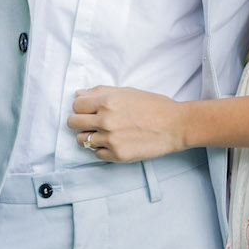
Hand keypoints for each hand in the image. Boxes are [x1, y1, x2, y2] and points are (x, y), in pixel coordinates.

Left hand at [67, 86, 186, 161]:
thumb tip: (78, 94)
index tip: (88, 110)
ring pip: (82, 140)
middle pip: (73, 123)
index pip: (76, 105)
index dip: (81, 107)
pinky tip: (115, 142)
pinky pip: (96, 154)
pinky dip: (103, 149)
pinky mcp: (117, 156)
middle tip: (92, 122)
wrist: (175, 125)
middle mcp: (106, 120)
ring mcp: (110, 139)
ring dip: (90, 136)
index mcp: (108, 101)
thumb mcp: (128, 92)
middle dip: (80, 122)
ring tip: (104, 133)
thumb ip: (101, 92)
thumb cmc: (154, 105)